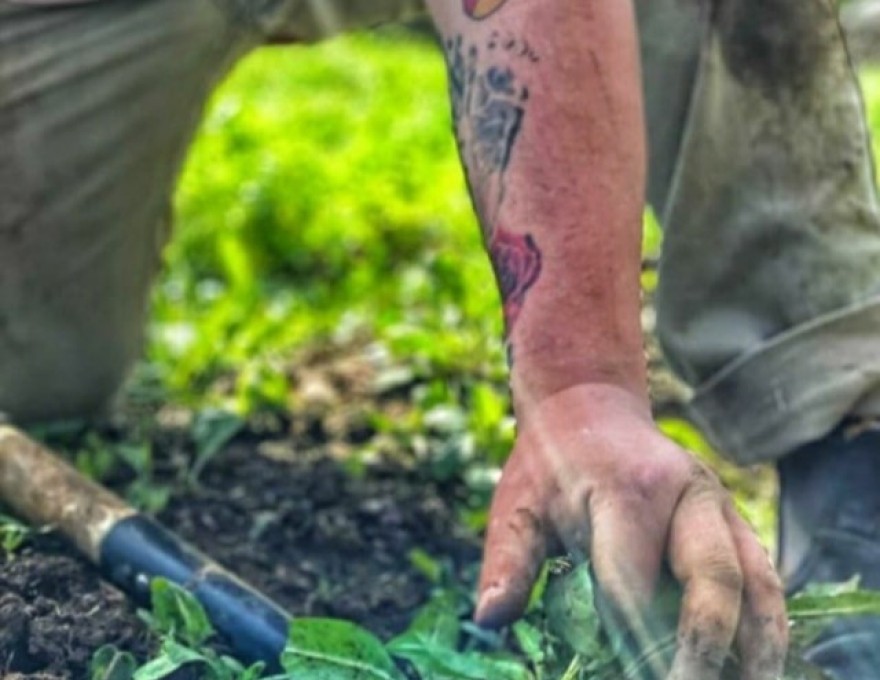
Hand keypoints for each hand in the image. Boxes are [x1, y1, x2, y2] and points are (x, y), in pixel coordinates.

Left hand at [475, 384, 787, 679]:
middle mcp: (688, 492)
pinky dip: (766, 623)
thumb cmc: (549, 464)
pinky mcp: (733, 518)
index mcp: (628, 489)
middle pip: (714, 577)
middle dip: (706, 647)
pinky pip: (762, 574)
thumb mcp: (517, 504)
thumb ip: (508, 560)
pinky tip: (757, 663)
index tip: (634, 673)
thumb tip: (489, 618)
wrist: (589, 407)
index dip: (632, 636)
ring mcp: (718, 504)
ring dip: (759, 644)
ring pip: (756, 579)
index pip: (633, 577)